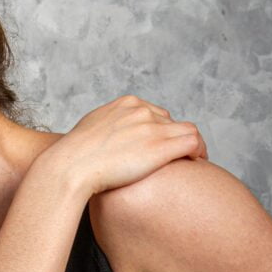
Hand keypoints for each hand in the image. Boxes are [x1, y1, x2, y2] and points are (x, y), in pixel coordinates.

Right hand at [47, 94, 206, 197]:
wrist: (71, 166)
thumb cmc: (74, 156)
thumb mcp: (90, 130)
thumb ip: (104, 129)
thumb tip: (105, 140)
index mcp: (125, 104)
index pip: (153, 112)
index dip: (159, 130)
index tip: (159, 145)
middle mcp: (142, 111)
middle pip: (170, 122)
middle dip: (173, 138)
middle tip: (177, 157)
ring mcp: (152, 127)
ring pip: (187, 130)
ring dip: (193, 145)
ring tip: (195, 160)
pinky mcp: (161, 146)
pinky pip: (193, 143)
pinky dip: (200, 151)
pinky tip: (198, 163)